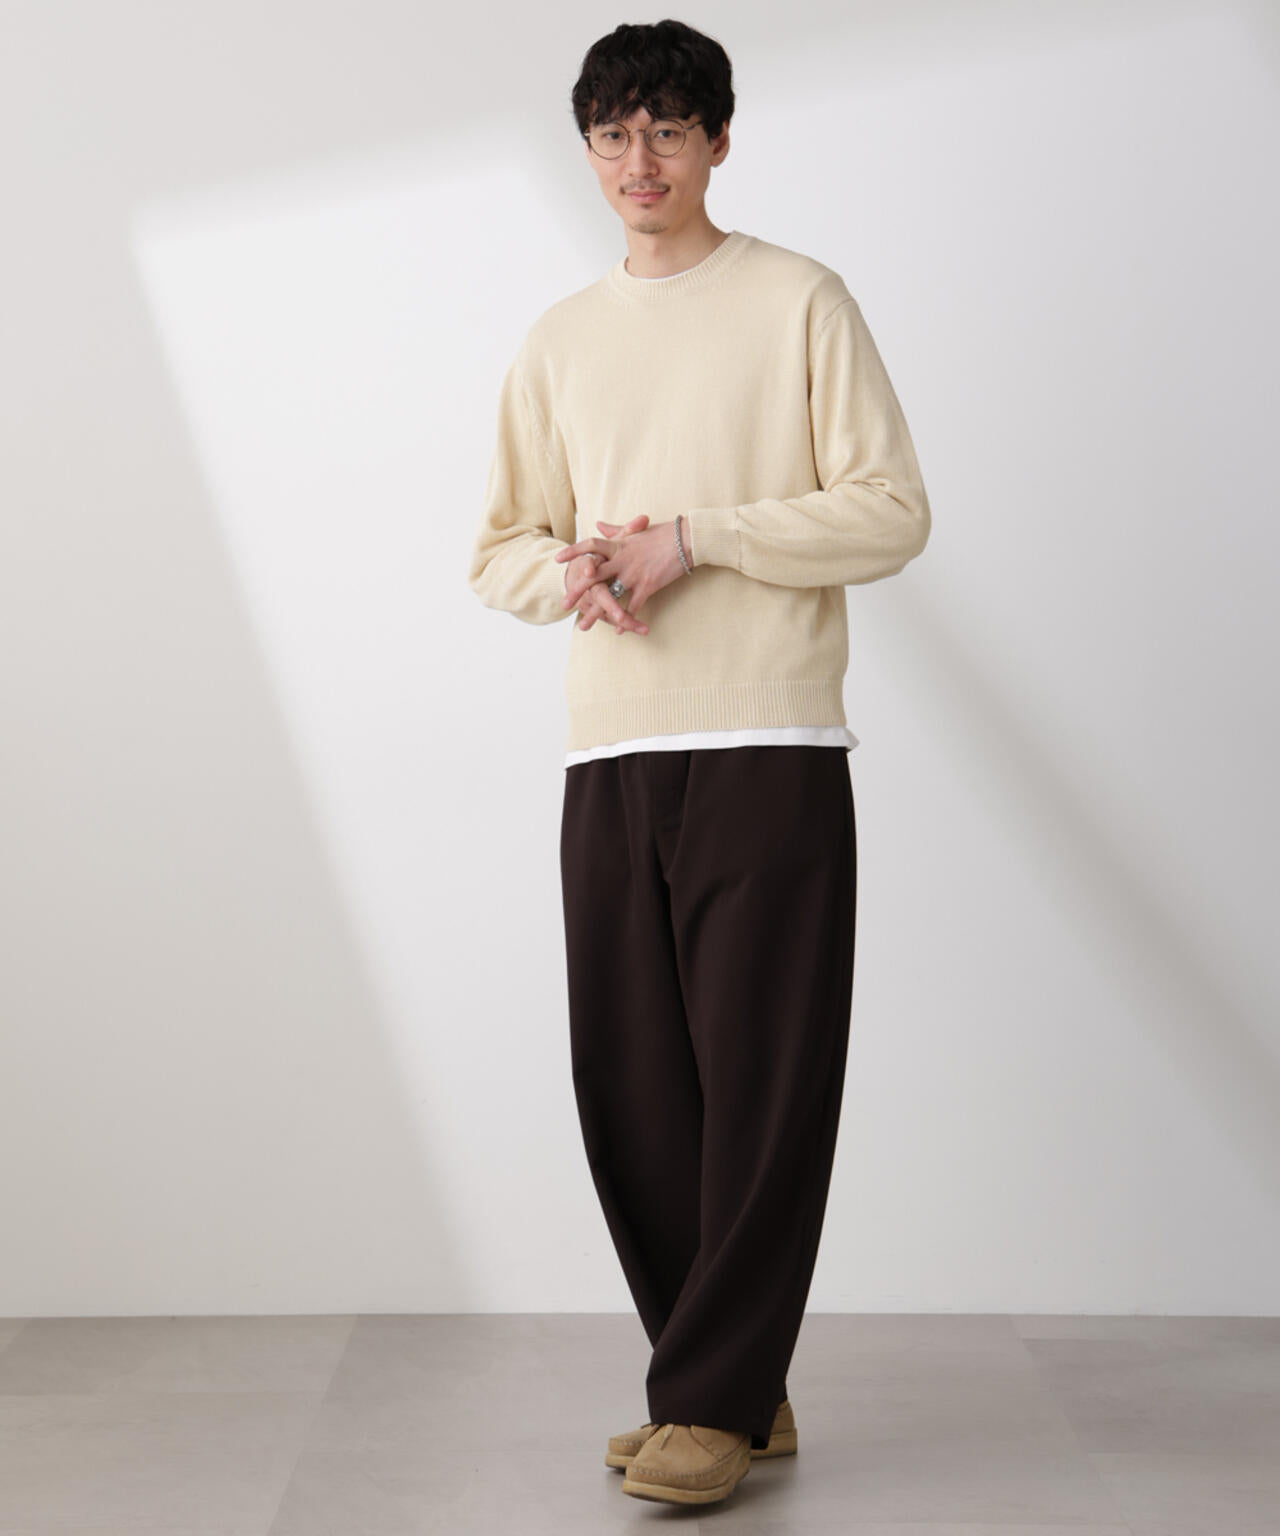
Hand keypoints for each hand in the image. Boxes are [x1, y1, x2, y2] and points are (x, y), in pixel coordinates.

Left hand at [555, 517, 688, 627]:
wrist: (686, 539)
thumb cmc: (664, 533)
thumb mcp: (636, 530)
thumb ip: (615, 530)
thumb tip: (599, 524)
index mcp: (618, 545)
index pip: (590, 545)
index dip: (573, 551)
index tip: (557, 559)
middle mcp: (622, 560)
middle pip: (593, 577)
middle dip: (577, 591)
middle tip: (564, 604)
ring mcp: (634, 574)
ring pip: (609, 597)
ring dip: (596, 613)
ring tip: (584, 626)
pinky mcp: (648, 586)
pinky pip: (632, 606)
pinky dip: (624, 619)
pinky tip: (618, 631)